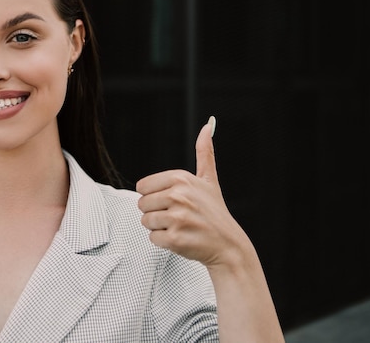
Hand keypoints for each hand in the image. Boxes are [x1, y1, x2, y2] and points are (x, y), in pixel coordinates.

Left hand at [136, 116, 250, 267]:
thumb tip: (207, 125)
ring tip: (181, 226)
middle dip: (156, 213)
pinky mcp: (175, 238)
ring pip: (146, 222)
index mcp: (180, 178)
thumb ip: (204, 153)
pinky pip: (153, 238)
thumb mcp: (209, 180)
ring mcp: (177, 218)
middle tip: (179, 216)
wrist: (228, 244)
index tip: (175, 202)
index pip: (142, 187)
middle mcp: (178, 195)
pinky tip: (182, 238)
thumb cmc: (215, 212)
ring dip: (160, 228)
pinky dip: (164, 242)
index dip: (156, 197)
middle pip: (141, 205)